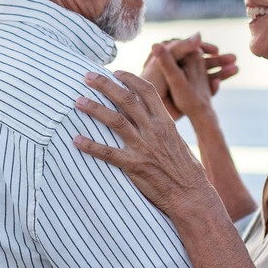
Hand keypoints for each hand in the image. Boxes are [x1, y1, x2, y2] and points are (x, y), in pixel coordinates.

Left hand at [73, 70, 221, 218]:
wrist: (191, 195)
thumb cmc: (186, 170)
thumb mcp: (177, 141)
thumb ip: (161, 127)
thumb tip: (148, 117)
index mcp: (166, 121)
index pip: (147, 91)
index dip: (130, 78)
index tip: (115, 72)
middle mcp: (154, 130)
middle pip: (127, 99)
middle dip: (105, 85)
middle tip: (88, 76)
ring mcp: (144, 147)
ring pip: (115, 120)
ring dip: (94, 108)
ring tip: (78, 101)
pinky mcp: (134, 166)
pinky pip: (108, 153)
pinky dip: (90, 145)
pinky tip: (76, 140)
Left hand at [141, 34, 238, 120]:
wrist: (146, 111)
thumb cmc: (150, 84)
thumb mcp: (165, 62)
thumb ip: (181, 48)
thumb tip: (199, 34)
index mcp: (169, 56)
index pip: (190, 48)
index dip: (204, 47)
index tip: (215, 50)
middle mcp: (177, 68)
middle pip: (201, 60)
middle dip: (218, 59)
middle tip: (233, 59)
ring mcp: (182, 82)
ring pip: (205, 73)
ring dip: (221, 69)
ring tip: (236, 68)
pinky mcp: (186, 96)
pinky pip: (203, 89)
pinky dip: (215, 85)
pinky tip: (221, 83)